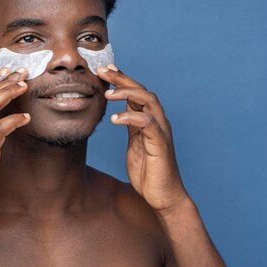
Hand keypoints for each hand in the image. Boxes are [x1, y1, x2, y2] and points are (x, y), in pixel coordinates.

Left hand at [97, 64, 188, 210]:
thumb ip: (130, 126)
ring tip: (107, 94)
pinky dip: (131, 117)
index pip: (136, 92)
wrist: (163, 196)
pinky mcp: (161, 143)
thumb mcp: (134, 144)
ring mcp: (161, 130)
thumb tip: (119, 112)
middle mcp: (158, 121)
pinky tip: (115, 118)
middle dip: (122, 78)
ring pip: (148, 101)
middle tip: (102, 71)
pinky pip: (147, 123)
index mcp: (150, 120)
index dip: (121, 79)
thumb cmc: (149, 171)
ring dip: (127, 93)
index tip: (104, 70)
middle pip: (142, 90)